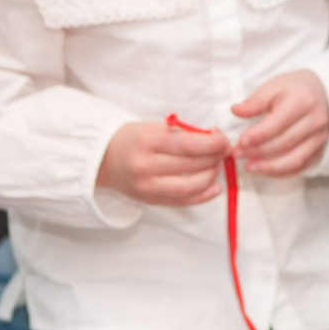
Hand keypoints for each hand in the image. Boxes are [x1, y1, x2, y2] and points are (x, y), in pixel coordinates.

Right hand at [98, 120, 230, 206]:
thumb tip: (214, 138)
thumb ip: (183, 133)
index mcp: (146, 142)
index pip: (187, 145)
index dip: (212, 143)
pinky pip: (182, 202)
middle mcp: (145, 166)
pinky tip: (215, 187)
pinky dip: (203, 196)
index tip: (224, 140)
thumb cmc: (133, 139)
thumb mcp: (154, 127)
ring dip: (210, 176)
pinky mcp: (150, 200)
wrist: (105, 159)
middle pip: (190, 165)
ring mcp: (147, 187)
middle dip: (214, 158)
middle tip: (224, 151)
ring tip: (216, 166)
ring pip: (189, 187)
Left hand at [232, 70, 328, 177]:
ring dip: (270, 167)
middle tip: (238, 154)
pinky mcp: (319, 150)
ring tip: (249, 166)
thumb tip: (236, 111)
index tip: (241, 141)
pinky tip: (264, 170)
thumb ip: (255, 101)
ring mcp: (319, 138)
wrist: (322, 94)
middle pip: (286, 142)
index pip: (279, 122)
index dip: (259, 134)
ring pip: (295, 159)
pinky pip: (300, 167)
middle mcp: (315, 121)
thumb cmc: (294, 90)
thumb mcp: (274, 86)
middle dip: (259, 151)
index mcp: (302, 101)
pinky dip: (281, 172)